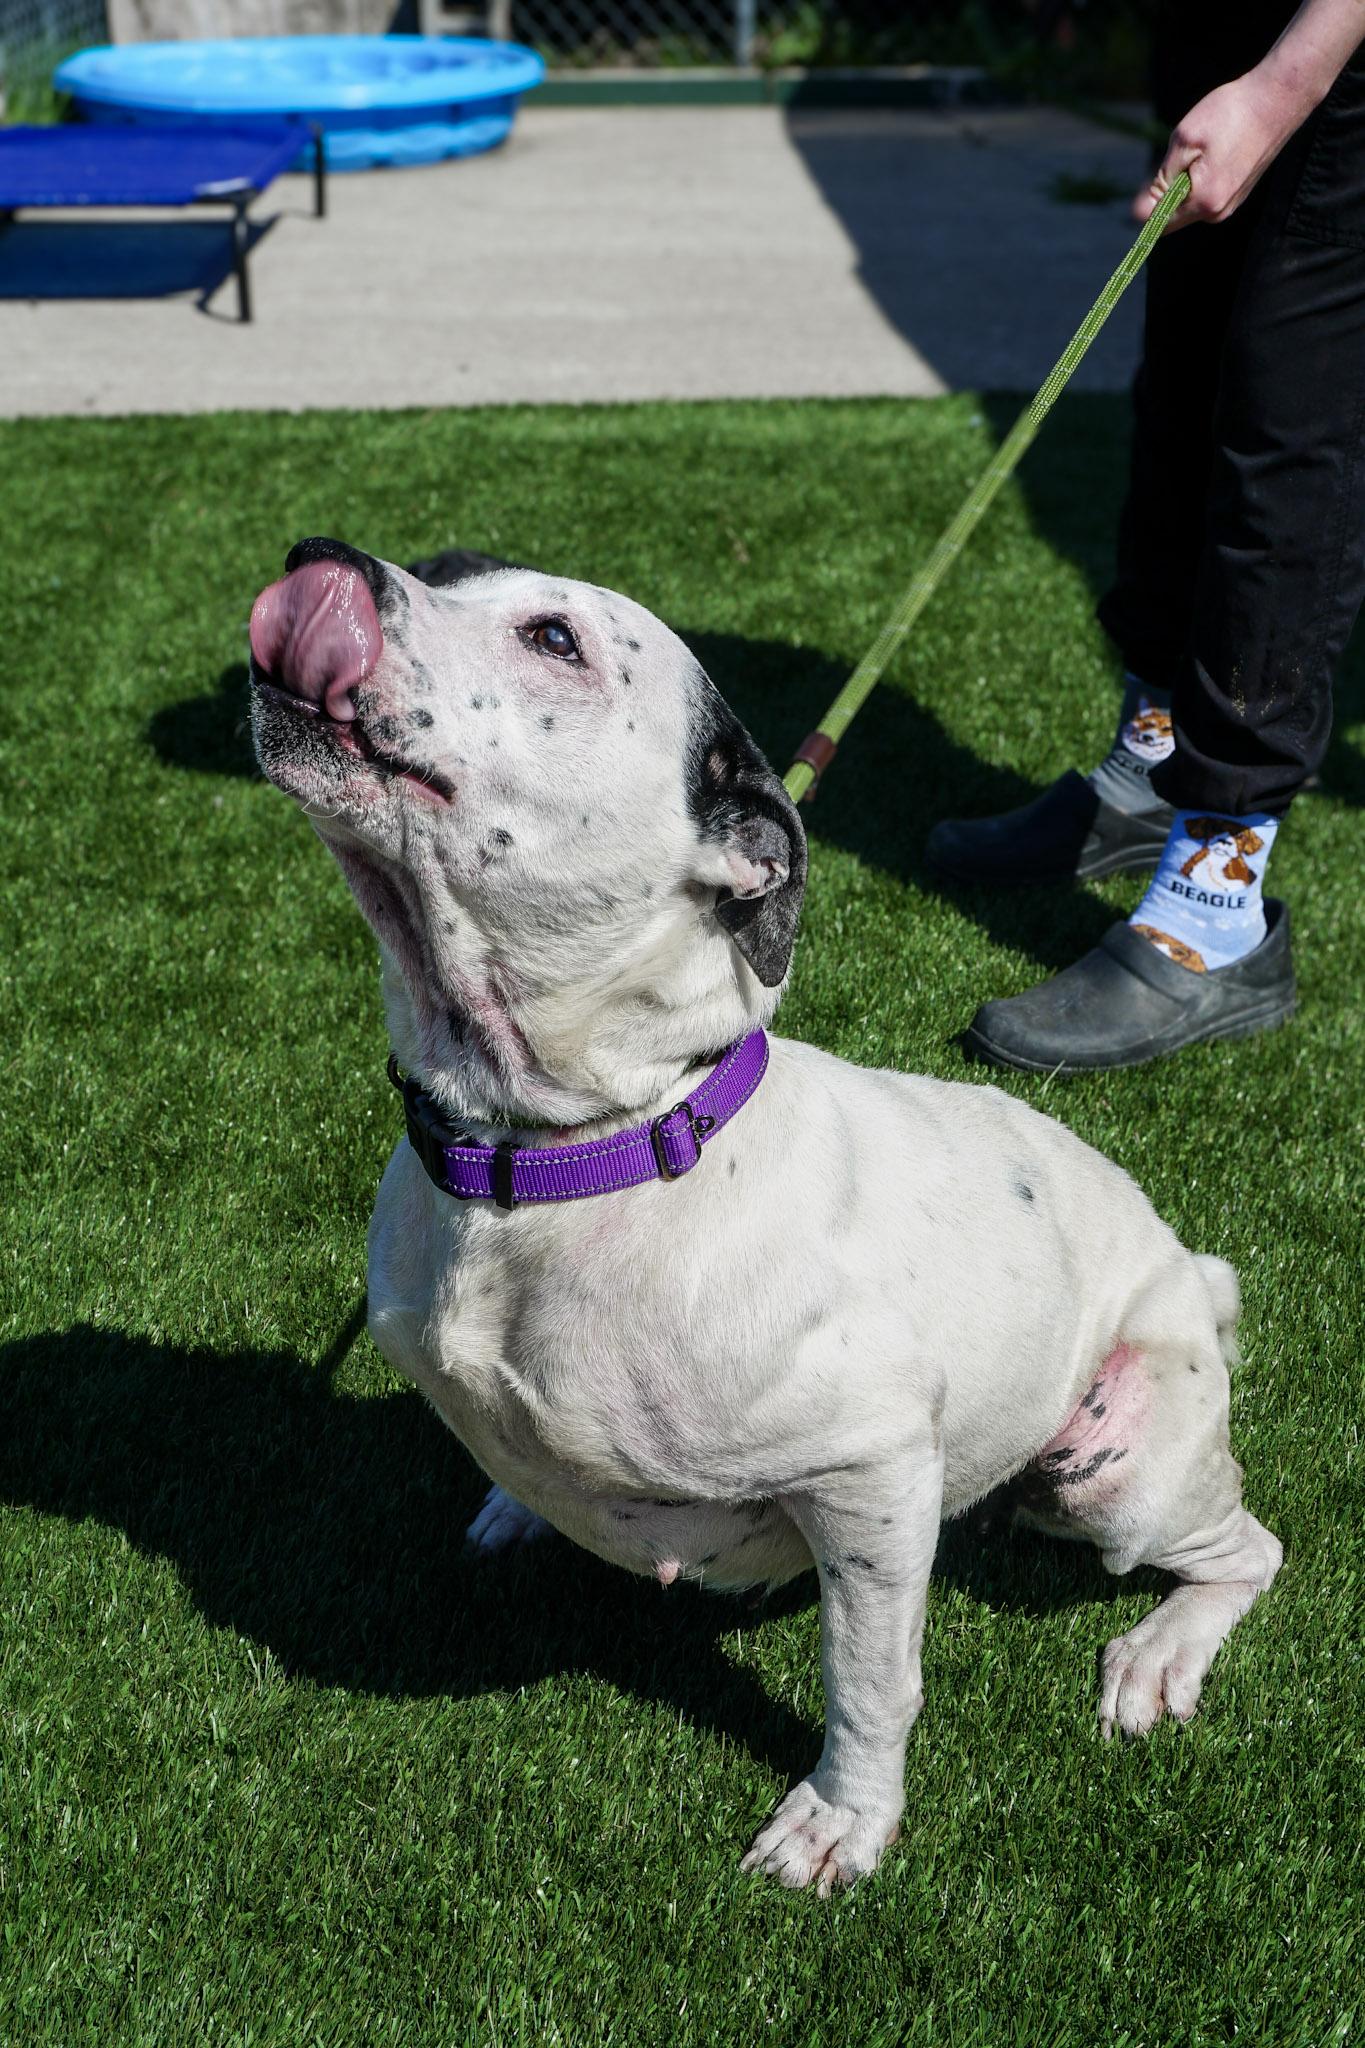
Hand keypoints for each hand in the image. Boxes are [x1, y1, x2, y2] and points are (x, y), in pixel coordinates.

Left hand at [1135, 66, 1315, 230]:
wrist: (1279, 99)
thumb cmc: (1231, 113)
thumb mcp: (1185, 139)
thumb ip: (1161, 181)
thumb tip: (1138, 216)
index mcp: (1203, 202)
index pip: (1156, 222)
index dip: (1147, 200)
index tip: (1163, 168)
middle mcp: (1217, 213)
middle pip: (1171, 217)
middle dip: (1166, 191)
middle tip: (1185, 152)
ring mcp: (1229, 206)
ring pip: (1188, 205)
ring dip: (1183, 183)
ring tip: (1206, 149)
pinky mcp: (1237, 196)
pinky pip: (1204, 196)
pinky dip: (1199, 178)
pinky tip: (1216, 152)